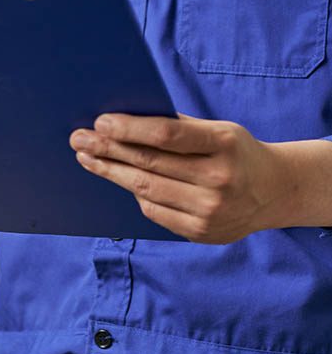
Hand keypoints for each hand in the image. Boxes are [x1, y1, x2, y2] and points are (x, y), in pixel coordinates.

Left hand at [69, 114, 289, 243]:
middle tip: (79, 139)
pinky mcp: (200, 233)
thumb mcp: (219, 131)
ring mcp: (209, 210)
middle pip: (149, 164)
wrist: (274, 192)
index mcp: (224, 144)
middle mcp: (218, 179)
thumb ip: (178, 127)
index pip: (167, 135)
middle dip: (108, 150)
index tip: (100, 122)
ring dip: (111, 172)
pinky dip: (135, 194)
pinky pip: (153, 211)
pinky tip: (119, 179)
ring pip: (145, 190)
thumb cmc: (236, 153)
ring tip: (88, 158)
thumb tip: (124, 120)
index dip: (130, 129)